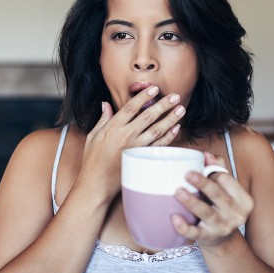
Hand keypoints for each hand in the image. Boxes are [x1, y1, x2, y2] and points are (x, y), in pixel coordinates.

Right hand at [77, 86, 186, 201]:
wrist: (96, 184)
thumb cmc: (92, 161)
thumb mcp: (92, 136)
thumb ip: (102, 119)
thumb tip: (105, 104)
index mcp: (112, 127)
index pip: (131, 107)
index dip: (144, 96)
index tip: (154, 88)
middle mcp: (125, 135)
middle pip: (148, 116)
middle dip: (163, 104)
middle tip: (176, 96)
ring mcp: (135, 148)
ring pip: (156, 130)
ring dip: (170, 119)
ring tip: (181, 110)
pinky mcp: (141, 159)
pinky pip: (158, 146)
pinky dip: (168, 137)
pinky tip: (176, 129)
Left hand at [171, 152, 253, 247]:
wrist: (223, 240)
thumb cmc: (222, 207)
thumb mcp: (226, 190)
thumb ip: (218, 170)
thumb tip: (207, 155)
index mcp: (243, 199)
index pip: (227, 181)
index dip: (212, 173)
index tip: (196, 169)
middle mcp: (236, 213)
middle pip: (218, 195)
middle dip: (204, 184)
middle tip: (188, 174)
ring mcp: (222, 227)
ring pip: (207, 213)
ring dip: (192, 202)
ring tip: (178, 192)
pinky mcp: (208, 238)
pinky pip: (195, 233)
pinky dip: (184, 227)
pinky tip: (174, 218)